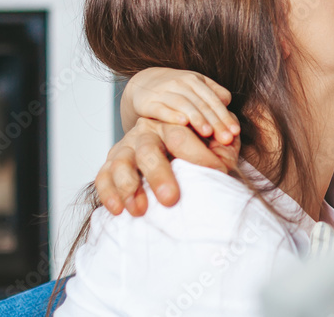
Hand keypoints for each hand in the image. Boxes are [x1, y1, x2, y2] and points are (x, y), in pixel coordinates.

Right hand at [95, 115, 239, 216]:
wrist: (179, 160)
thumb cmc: (203, 153)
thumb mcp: (219, 144)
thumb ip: (225, 140)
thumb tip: (229, 137)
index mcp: (172, 124)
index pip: (180, 136)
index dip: (199, 155)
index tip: (218, 172)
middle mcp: (146, 132)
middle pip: (148, 150)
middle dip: (159, 175)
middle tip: (171, 199)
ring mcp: (126, 148)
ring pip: (120, 162)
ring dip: (128, 186)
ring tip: (140, 210)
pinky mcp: (110, 165)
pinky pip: (103, 177)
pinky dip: (108, 193)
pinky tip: (118, 210)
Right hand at [122, 67, 238, 144]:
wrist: (143, 83)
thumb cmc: (177, 90)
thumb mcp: (196, 87)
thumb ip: (214, 94)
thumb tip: (228, 103)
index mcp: (195, 80)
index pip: (213, 100)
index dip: (225, 116)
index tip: (235, 132)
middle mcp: (180, 83)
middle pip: (202, 104)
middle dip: (216, 122)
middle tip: (226, 138)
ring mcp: (164, 91)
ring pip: (184, 104)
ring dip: (197, 118)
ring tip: (208, 133)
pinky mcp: (148, 102)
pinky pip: (161, 108)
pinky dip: (172, 115)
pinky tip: (182, 123)